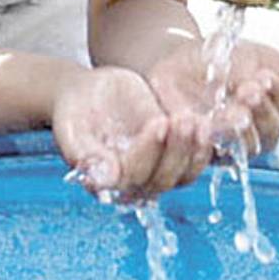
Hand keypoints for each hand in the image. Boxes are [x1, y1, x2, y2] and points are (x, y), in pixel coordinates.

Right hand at [51, 66, 203, 199]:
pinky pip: (193, 161)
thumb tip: (103, 178)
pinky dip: (202, 146)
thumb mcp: (72, 130)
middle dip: (176, 150)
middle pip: (163, 179)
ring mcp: (154, 171)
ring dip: (193, 150)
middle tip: (183, 119)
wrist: (86, 95)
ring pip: (182, 175)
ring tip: (197, 120)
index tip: (158, 122)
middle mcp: (132, 183)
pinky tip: (205, 123)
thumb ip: (85, 155)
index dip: (148, 152)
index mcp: (106, 184)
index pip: (134, 176)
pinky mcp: (171, 156)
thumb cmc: (74, 112)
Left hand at [146, 39, 278, 177]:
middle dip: (262, 109)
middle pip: (271, 133)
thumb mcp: (261, 56)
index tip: (264, 75)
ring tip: (230, 102)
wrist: (180, 58)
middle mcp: (255, 130)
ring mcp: (231, 142)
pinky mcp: (204, 150)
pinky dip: (213, 136)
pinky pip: (215, 152)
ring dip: (241, 124)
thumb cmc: (223, 59)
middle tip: (248, 87)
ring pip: (248, 145)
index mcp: (273, 109)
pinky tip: (207, 119)